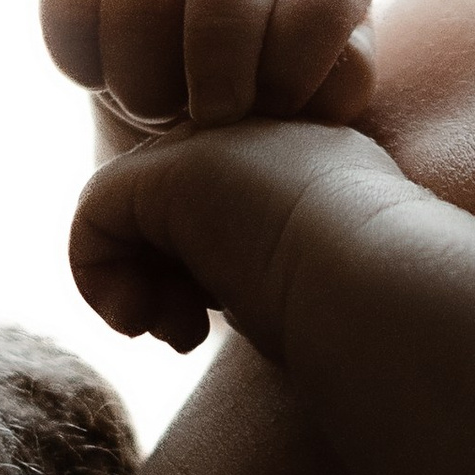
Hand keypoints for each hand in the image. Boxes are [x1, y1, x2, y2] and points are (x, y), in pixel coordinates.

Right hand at [42, 0, 376, 138]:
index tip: (278, 112)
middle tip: (209, 121)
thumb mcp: (319, 112)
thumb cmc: (269, 123)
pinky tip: (101, 82)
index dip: (299, 55)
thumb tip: (306, 95)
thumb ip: (330, 89)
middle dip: (218, 61)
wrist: (186, 125)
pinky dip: (84, 53)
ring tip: (156, 111)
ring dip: (146, 70)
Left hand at [70, 113, 400, 358]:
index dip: (197, 278)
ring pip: (126, 214)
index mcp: (303, 161)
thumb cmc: (367, 315)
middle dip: (160, 284)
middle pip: (163, 212)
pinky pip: (91, 217)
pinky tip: (143, 320)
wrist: (383, 294)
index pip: (212, 212)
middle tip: (186, 336)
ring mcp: (213, 142)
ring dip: (134, 289)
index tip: (220, 328)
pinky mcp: (168, 167)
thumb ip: (261, 265)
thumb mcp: (315, 282)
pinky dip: (98, 280)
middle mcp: (255, 138)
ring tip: (174, 331)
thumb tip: (192, 298)